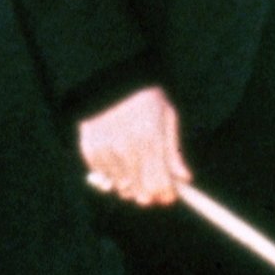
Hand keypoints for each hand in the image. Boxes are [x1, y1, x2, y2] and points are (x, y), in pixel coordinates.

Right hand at [80, 85, 188, 205]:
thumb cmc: (144, 96)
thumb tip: (185, 179)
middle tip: (154, 188)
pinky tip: (118, 158)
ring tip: (136, 168)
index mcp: (151, 140)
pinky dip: (112, 174)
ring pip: (120, 187)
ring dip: (130, 185)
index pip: (160, 184)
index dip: (166, 195)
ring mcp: (106, 151)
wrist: (109, 79)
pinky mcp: (90, 150)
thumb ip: (174, 151)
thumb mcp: (166, 117)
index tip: (170, 196)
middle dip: (150, 195)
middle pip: (140, 192)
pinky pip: (103, 176)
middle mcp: (127, 149)